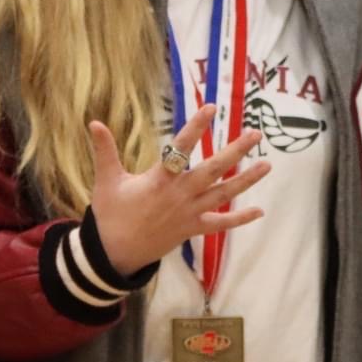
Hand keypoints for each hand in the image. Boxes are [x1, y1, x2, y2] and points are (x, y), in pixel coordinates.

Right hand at [88, 104, 270, 275]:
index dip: (196, 127)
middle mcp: (180, 194)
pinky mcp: (193, 229)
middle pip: (213, 169)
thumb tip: (93, 122)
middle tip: (255, 134)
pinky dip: (239, 219)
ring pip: (223, 194)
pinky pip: (220, 224)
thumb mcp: (107, 180)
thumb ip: (105, 150)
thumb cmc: (111, 213)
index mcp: (160, 179)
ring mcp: (189, 213)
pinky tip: (259, 212)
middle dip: (235, 151)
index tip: (211, 108)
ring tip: (267, 165)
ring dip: (246, 180)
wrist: (115, 253)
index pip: (181, 147)